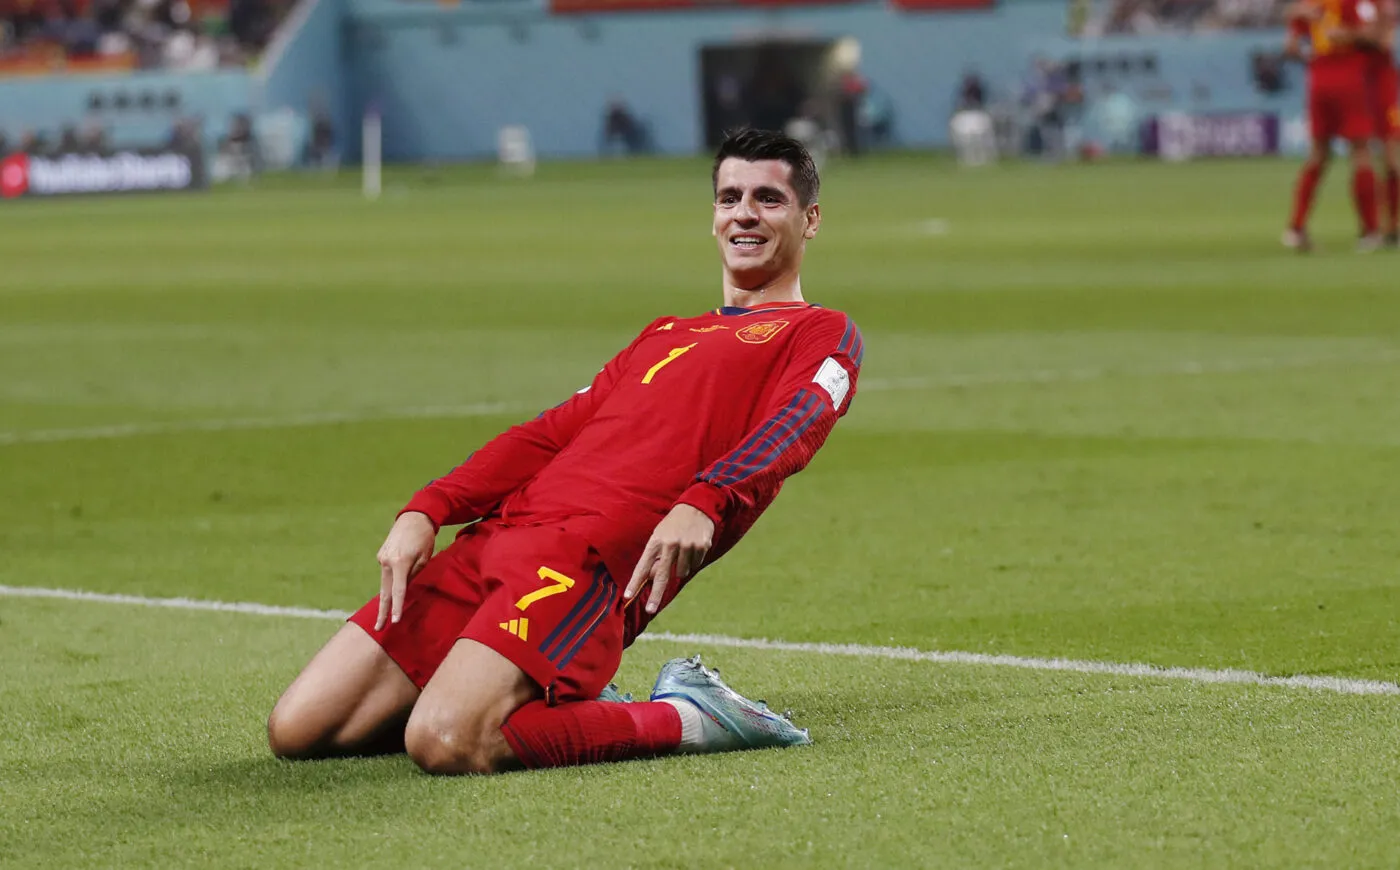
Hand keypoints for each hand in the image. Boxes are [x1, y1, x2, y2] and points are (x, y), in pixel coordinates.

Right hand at [374, 511, 435, 629]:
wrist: (414, 517)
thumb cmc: (425, 538)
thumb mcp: (424, 558)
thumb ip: (413, 575)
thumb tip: (404, 589)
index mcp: (400, 562)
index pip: (398, 591)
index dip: (396, 608)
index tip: (394, 622)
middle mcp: (387, 561)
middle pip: (384, 592)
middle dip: (382, 611)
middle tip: (378, 628)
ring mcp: (382, 558)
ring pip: (385, 583)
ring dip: (386, 598)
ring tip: (384, 616)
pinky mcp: (381, 555)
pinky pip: (386, 573)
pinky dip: (390, 583)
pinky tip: (393, 589)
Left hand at [625, 505, 714, 614]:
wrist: (696, 506)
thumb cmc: (673, 524)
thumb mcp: (660, 536)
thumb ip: (655, 556)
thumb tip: (650, 578)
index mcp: (656, 541)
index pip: (643, 565)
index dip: (634, 582)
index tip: (627, 596)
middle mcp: (670, 544)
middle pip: (661, 576)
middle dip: (655, 595)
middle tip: (650, 610)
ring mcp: (687, 546)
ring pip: (681, 573)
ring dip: (681, 569)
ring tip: (682, 552)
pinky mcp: (701, 547)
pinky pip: (695, 565)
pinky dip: (693, 561)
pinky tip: (692, 547)